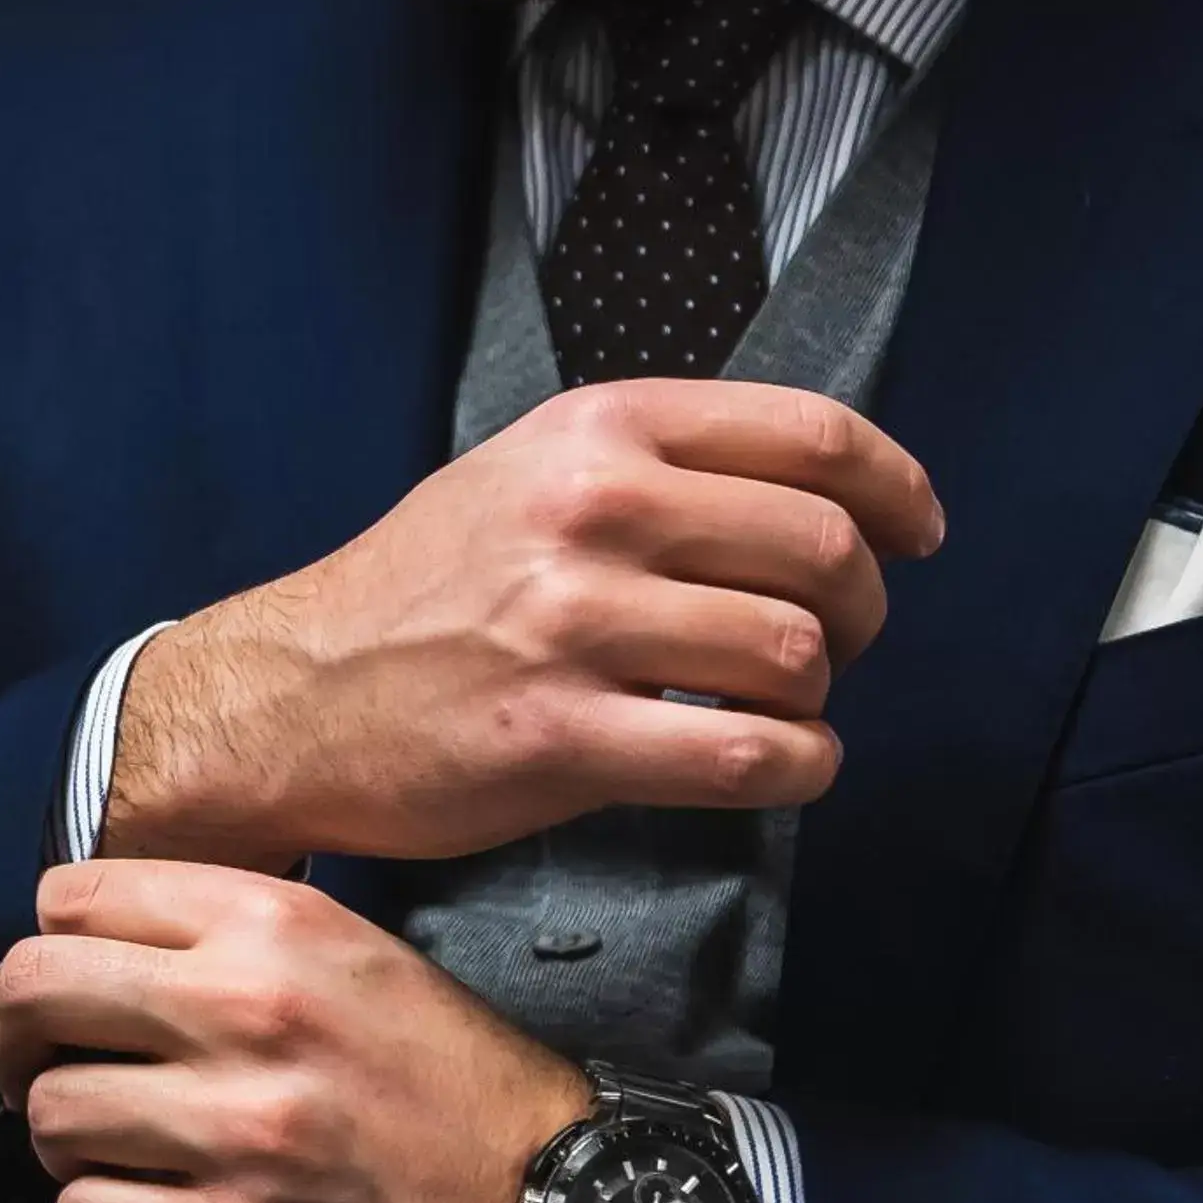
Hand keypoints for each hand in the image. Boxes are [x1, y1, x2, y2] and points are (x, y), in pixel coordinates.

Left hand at [0, 859, 590, 1202]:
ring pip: (50, 1114)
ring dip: (72, 1144)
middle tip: (35, 1071)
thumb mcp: (348, 953)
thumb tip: (84, 948)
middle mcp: (247, 1009)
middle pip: (29, 991)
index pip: (69, 897)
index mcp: (272, 924)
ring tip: (134, 1155)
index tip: (66, 996)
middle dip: (9, 1039)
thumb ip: (220, 934)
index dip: (48, 951)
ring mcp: (242, 1131)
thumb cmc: (445, 1081)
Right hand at [101, 378, 942, 867]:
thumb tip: (807, 500)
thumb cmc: (413, 596)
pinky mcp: (562, 740)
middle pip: (824, 548)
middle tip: (833, 647)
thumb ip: (650, 468)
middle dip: (862, 610)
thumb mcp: (521, 477)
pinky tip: (767, 767)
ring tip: (774, 710)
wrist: (289, 700)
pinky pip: (747, 756)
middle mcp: (592, 514)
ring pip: (797, 654)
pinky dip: (793, 769)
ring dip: (816, 697)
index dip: (897, 493)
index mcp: (596, 433)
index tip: (914, 536)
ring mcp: (576, 628)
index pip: (814, 437)